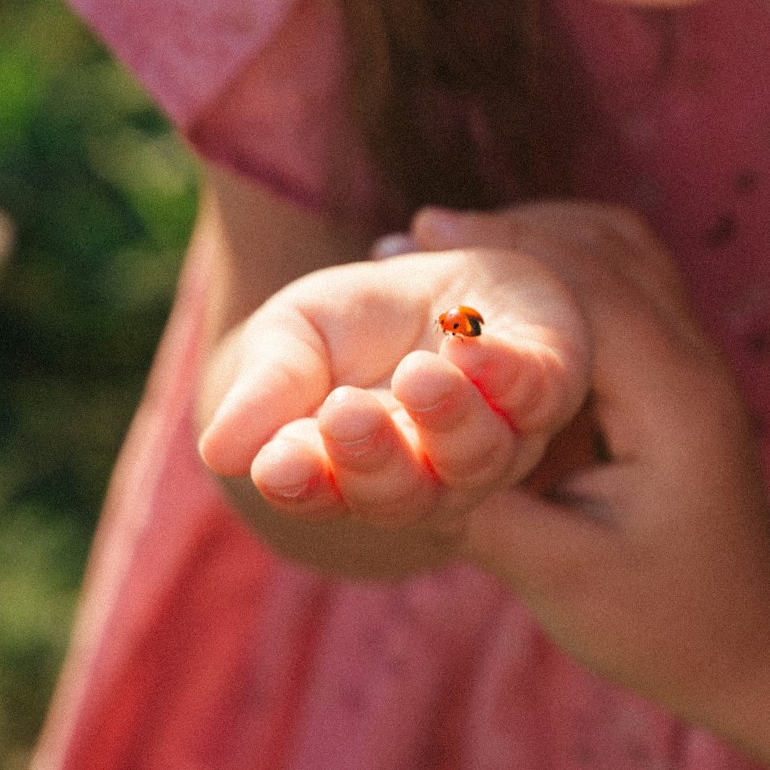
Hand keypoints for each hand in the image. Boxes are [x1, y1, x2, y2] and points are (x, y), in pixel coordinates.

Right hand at [197, 245, 590, 533]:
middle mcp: (438, 471)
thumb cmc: (355, 323)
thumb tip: (218, 451)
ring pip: (482, 454)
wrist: (441, 276)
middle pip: (411, 491)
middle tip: (344, 416)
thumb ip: (266, 391)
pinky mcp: (550, 381)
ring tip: (418, 378)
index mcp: (363, 473)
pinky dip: (507, 371)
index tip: (278, 465)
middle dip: (376, 457)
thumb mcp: (292, 339)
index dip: (305, 484)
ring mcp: (501, 434)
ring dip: (449, 420)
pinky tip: (473, 342)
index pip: (331, 493)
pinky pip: (539, 391)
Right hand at [408, 203, 769, 707]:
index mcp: (673, 400)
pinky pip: (623, 290)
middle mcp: (692, 364)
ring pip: (624, 255)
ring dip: (541, 239)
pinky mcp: (674, 379)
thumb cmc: (666, 622)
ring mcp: (692, 366)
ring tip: (450, 245)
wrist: (754, 644)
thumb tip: (384, 451)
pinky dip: (562, 272)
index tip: (420, 233)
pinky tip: (498, 297)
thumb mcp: (564, 578)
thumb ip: (479, 509)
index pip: (588, 287)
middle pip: (608, 249)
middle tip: (416, 234)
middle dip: (513, 232)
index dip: (503, 250)